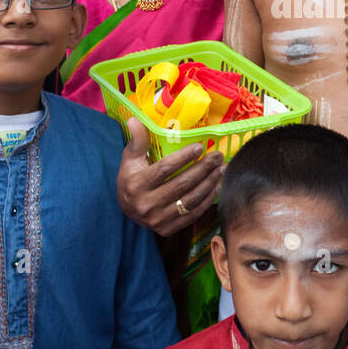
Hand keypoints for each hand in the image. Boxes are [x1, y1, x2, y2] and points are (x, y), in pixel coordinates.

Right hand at [116, 117, 223, 236]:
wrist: (127, 210)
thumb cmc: (131, 178)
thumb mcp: (130, 159)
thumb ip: (137, 141)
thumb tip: (134, 119)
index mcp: (135, 185)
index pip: (165, 169)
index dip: (184, 157)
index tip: (200, 147)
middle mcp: (146, 205)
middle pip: (182, 184)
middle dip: (203, 168)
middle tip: (217, 156)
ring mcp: (158, 220)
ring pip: (191, 199)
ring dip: (210, 183)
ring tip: (221, 168)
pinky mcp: (168, 229)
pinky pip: (193, 214)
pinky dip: (207, 200)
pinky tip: (216, 186)